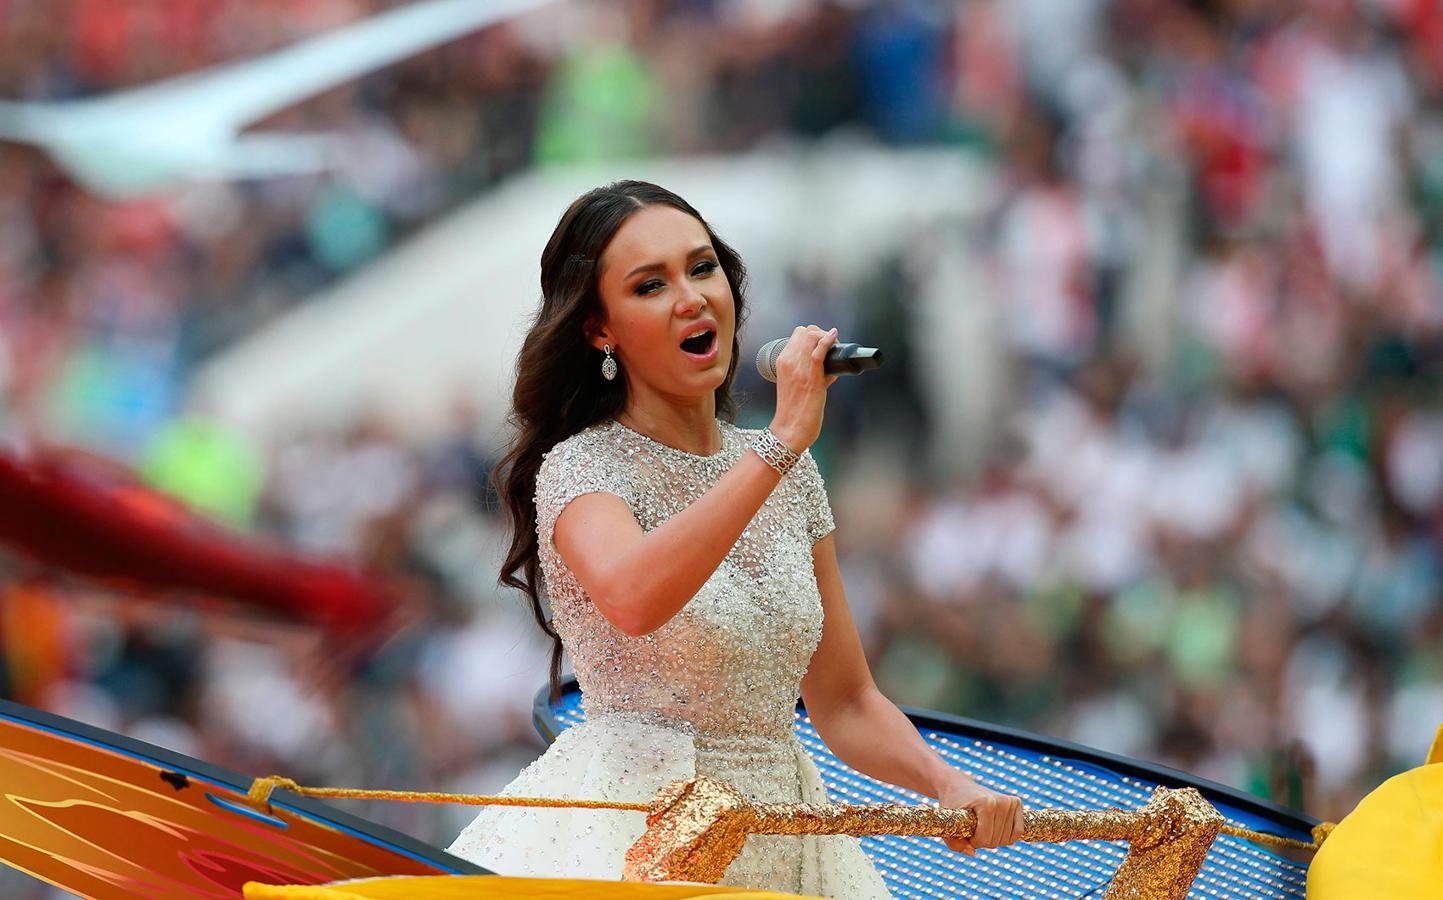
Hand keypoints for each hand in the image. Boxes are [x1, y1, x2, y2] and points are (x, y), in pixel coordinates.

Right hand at [767, 325, 839, 452]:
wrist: (789, 429)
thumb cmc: (793, 410)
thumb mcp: (792, 384)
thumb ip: (805, 371)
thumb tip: (829, 366)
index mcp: (782, 362)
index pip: (798, 334)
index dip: (813, 335)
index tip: (822, 344)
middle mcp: (788, 362)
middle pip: (806, 331)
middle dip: (821, 333)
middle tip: (831, 345)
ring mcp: (799, 369)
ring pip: (812, 336)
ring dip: (827, 338)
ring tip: (835, 347)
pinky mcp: (811, 378)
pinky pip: (819, 352)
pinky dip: (828, 341)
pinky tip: (835, 338)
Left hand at [936, 771, 1024, 855]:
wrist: (959, 787)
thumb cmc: (952, 806)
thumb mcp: (947, 824)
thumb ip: (954, 843)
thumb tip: (973, 853)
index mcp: (986, 803)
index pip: (985, 839)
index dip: (973, 842)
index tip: (966, 832)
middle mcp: (1001, 801)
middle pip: (996, 841)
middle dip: (983, 841)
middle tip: (973, 828)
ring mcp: (1010, 801)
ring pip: (1008, 840)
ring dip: (994, 839)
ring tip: (983, 827)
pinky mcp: (1016, 803)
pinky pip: (1018, 832)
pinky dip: (1007, 837)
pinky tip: (996, 829)